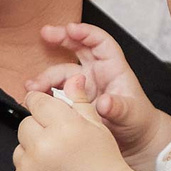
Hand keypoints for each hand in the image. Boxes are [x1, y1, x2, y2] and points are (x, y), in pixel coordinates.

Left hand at [11, 79, 132, 170]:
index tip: (47, 111)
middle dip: (39, 130)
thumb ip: (79, 101)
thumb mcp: (96, 127)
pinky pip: (19, 170)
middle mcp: (43, 145)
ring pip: (19, 147)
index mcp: (63, 126)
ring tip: (57, 162)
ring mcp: (30, 168)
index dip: (42, 105)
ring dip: (33, 151)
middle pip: (25, 124)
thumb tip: (73, 78)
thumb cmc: (105, 164)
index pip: (36, 101)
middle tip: (60, 143)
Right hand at [36, 22, 164, 169]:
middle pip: (77, 47)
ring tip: (32, 86)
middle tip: (45, 34)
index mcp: (113, 68)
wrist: (134, 141)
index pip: (100, 42)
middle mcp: (96, 72)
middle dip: (61, 38)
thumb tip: (105, 102)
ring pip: (62, 72)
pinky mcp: (73, 100)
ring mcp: (83, 85)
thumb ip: (118, 108)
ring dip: (46, 76)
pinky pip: (56, 92)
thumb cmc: (137, 122)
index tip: (71, 29)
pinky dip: (44, 94)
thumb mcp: (132, 114)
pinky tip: (33, 99)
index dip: (85, 32)